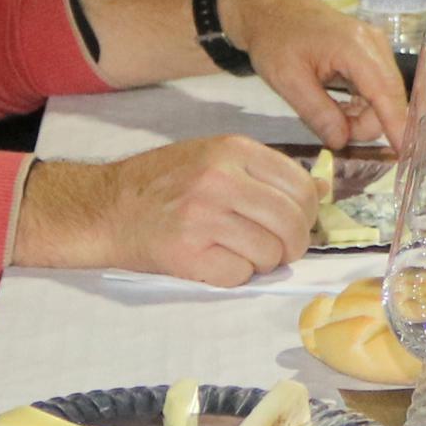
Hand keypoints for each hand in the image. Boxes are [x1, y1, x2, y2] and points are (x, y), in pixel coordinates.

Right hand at [15, 137, 315, 284]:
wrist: (104, 207)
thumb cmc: (162, 184)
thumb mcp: (213, 157)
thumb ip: (264, 172)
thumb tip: (321, 193)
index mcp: (232, 150)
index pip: (301, 187)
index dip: (307, 213)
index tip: (295, 224)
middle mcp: (220, 179)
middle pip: (292, 223)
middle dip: (293, 244)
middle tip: (277, 249)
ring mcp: (203, 216)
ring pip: (271, 253)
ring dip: (262, 262)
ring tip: (239, 253)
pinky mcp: (188, 253)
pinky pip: (240, 275)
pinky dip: (234, 275)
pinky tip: (214, 261)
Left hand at [216, 0, 414, 152]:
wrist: (272, 10)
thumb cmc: (275, 40)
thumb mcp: (288, 81)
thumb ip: (317, 113)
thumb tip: (342, 142)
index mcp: (354, 47)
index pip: (384, 93)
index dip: (397, 125)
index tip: (408, 153)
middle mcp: (374, 44)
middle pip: (388, 99)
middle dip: (364, 124)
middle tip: (329, 131)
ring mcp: (376, 47)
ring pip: (383, 98)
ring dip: (360, 116)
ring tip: (327, 114)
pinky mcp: (372, 54)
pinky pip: (376, 90)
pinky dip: (360, 105)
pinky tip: (337, 106)